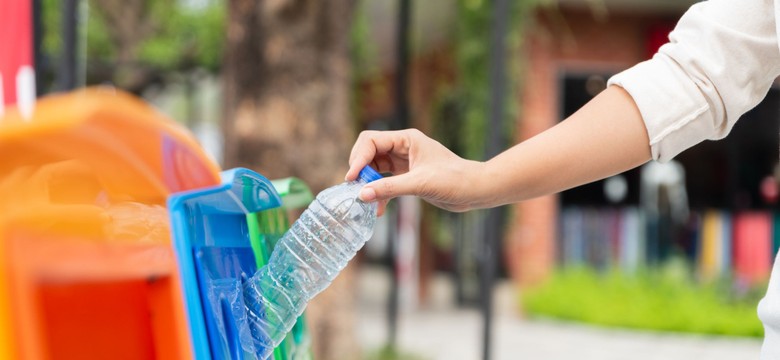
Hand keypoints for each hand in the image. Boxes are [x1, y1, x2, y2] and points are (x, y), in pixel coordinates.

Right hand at [345, 129, 485, 215]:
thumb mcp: (420, 184)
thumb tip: (362, 195)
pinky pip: (385, 182)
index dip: (358, 158)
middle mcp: (403, 147)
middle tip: (355, 189)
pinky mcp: (408, 177)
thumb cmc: (455, 179)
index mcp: (406, 139)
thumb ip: (390, 188)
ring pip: (375, 168)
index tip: (351, 178)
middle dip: (360, 170)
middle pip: (369, 153)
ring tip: (365, 201)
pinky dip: (380, 193)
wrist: (476, 190)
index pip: (371, 140)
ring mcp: (405, 162)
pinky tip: (379, 209)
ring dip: (368, 184)